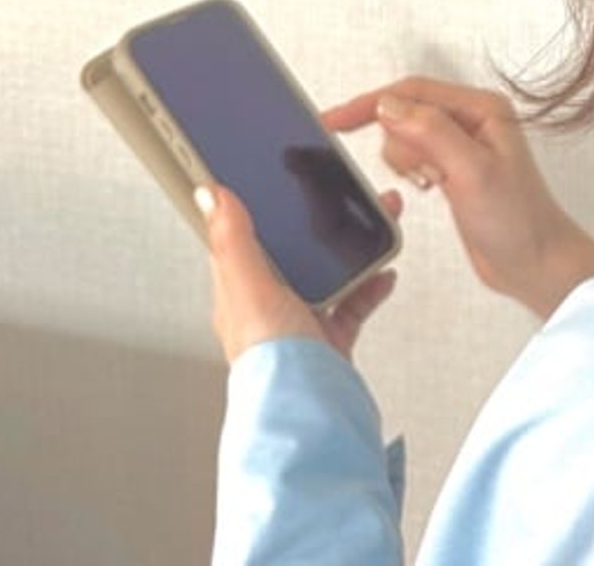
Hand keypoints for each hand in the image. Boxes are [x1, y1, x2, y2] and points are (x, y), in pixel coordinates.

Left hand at [196, 182, 402, 364]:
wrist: (311, 414)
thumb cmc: (271, 362)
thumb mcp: (251, 289)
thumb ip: (234, 241)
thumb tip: (210, 195)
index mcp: (240, 292)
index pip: (244, 238)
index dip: (260, 206)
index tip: (277, 180)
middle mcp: (269, 306)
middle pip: (296, 249)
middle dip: (322, 220)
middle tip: (344, 194)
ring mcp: (302, 321)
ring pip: (329, 270)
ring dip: (352, 246)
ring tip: (376, 224)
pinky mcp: (331, 338)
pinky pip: (354, 303)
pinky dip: (371, 285)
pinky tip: (384, 273)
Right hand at [322, 79, 593, 319]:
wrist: (534, 263)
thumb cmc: (518, 220)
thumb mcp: (472, 172)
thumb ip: (431, 133)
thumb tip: (388, 106)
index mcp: (483, 108)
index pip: (413, 91)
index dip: (370, 103)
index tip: (333, 120)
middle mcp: (473, 119)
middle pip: (405, 112)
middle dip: (402, 145)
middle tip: (426, 176)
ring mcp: (462, 144)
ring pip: (406, 137)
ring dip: (409, 162)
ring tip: (436, 185)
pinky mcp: (453, 168)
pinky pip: (414, 157)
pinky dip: (412, 171)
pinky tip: (431, 188)